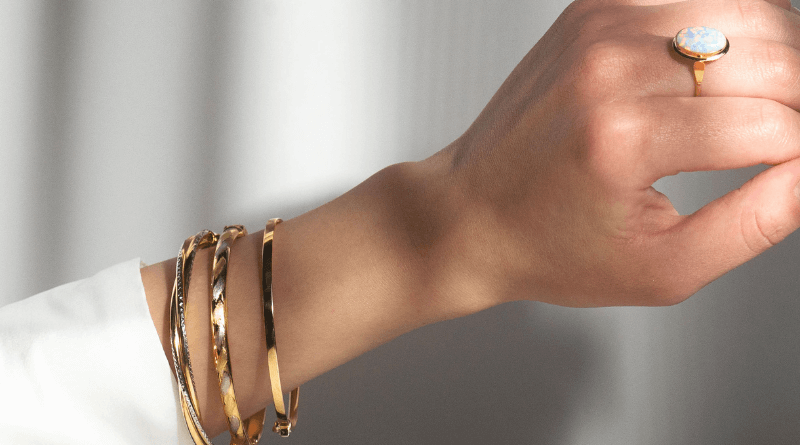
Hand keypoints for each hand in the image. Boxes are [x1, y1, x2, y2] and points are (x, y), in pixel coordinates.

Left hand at [429, 0, 799, 307]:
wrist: (471, 213)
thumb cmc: (548, 247)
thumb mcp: (661, 268)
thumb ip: (755, 223)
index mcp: (625, 139)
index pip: (776, 127)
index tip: (792, 170)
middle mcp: (611, 69)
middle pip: (775, 58)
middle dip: (798, 104)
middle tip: (784, 142)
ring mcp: (600, 28)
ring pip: (749, 13)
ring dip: (777, 58)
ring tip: (761, 108)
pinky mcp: (594, 10)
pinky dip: (728, 24)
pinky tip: (720, 70)